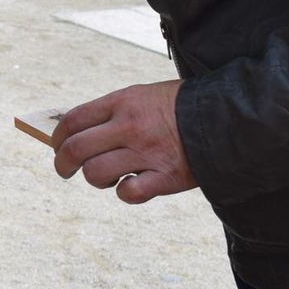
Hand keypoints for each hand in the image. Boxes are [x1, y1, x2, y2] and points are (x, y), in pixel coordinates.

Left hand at [53, 80, 196, 202]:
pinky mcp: (166, 177)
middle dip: (62, 164)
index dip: (57, 138)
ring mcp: (146, 153)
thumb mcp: (144, 95)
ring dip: (95, 179)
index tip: (58, 146)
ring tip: (107, 177)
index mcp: (122, 102)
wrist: (230, 116)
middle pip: (75, 149)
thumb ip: (114, 111)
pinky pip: (129, 193)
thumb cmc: (183, 106)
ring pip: (95, 173)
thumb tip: (81, 129)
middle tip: (65, 170)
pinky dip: (125, 193)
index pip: (72, 121)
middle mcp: (129, 126)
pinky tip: (132, 186)